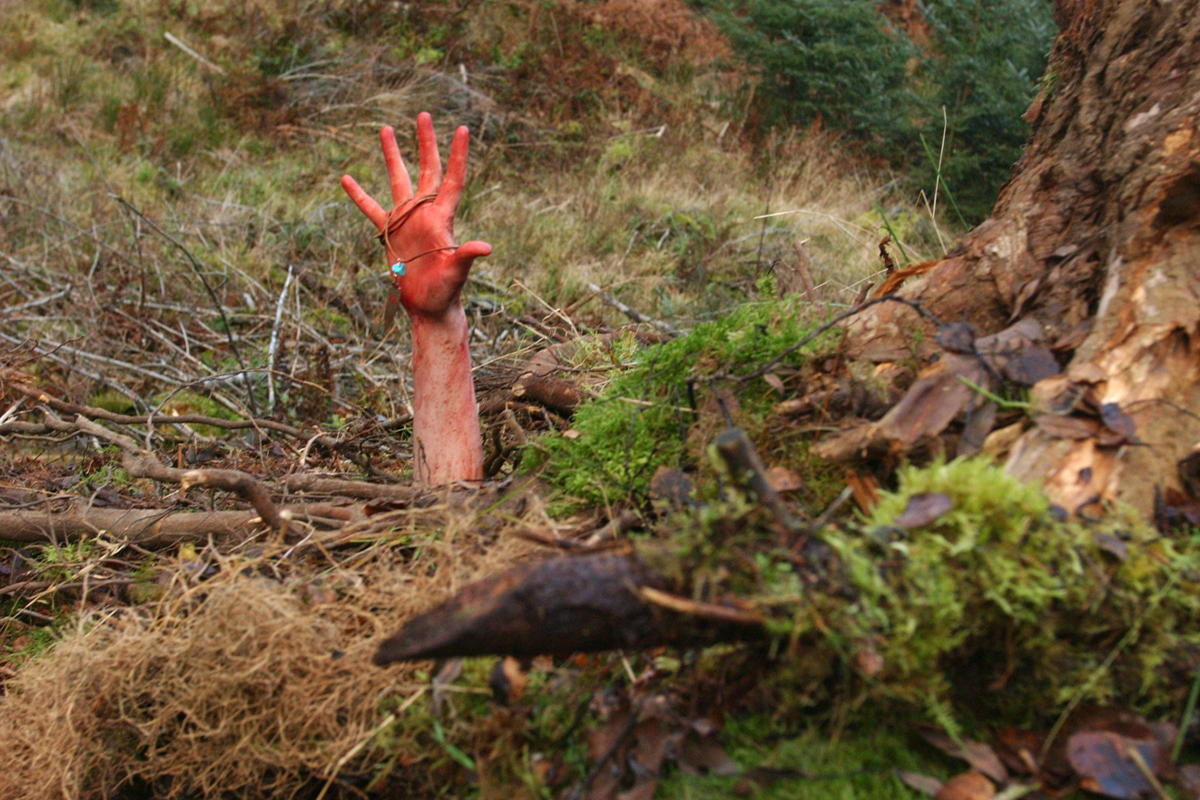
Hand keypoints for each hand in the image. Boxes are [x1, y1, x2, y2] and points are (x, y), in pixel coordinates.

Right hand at [341, 112, 490, 320]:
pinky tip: (346, 179)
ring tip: (385, 129)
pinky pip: (372, 209)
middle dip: (425, 143)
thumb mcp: (456, 273)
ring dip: (393, 156)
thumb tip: (486, 247)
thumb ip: (466, 257)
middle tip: (422, 115)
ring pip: (399, 180)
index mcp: (443, 218)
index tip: (460, 128)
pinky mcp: (391, 232)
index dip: (457, 155)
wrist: (429, 306)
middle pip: (427, 170)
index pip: (452, 179)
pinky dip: (359, 195)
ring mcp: (408, 220)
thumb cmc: (446, 291)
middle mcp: (426, 212)